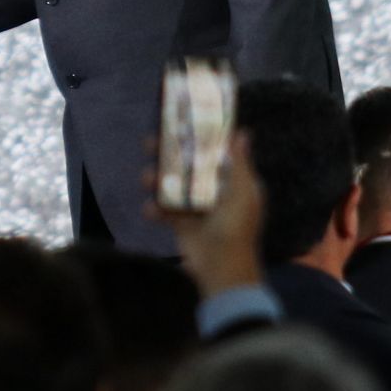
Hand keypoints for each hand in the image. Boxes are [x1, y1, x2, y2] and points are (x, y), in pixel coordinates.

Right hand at [144, 131, 263, 297]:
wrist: (221, 268)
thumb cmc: (236, 227)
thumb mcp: (244, 193)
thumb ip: (240, 163)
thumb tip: (243, 132)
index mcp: (231, 181)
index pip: (214, 154)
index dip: (199, 139)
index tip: (181, 122)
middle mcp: (212, 190)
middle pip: (187, 165)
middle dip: (168, 155)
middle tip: (150, 142)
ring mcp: (194, 206)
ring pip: (171, 185)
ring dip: (156, 179)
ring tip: (147, 177)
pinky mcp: (180, 223)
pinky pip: (163, 210)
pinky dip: (154, 208)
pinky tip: (151, 209)